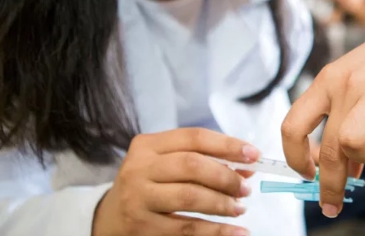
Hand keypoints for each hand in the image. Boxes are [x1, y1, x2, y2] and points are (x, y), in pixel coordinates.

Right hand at [93, 128, 259, 235]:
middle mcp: (139, 168)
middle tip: (245, 189)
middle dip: (226, 177)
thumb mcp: (169, 164)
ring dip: (222, 203)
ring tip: (240, 208)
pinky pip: (186, 228)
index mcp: (149, 145)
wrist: (110, 217)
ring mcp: (138, 197)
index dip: (228, 144)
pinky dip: (216, 231)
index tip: (254, 155)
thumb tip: (247, 167)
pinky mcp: (142, 226)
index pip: (195, 137)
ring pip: (190, 196)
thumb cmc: (150, 184)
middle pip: (192, 165)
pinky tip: (235, 231)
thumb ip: (204, 160)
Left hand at [282, 17, 364, 217]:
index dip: (296, 158)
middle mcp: (347, 84)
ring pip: (355, 143)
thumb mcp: (352, 82)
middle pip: (329, 148)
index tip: (306, 175)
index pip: (293, 125)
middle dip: (329, 185)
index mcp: (327, 81)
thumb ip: (342, 119)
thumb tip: (342, 172)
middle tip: (332, 204)